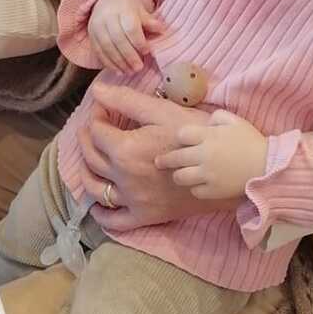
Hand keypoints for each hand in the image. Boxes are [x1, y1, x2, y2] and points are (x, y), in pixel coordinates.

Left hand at [78, 83, 229, 230]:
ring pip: (95, 190)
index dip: (96, 116)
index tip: (101, 109)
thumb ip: (127, 101)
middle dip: (86, 140)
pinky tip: (98, 204)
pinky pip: (114, 221)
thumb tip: (97, 92)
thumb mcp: (163, 112)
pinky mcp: (146, 216)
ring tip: (90, 160)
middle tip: (91, 129)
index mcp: (126, 150)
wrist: (227, 167)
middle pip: (91, 158)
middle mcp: (124, 177)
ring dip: (86, 173)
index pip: (96, 131)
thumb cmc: (196, 134)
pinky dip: (101, 214)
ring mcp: (134, 200)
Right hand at [87, 0, 163, 72]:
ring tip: (130, 71)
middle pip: (118, 39)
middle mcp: (107, 17)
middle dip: (129, 56)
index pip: (130, 27)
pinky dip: (108, 63)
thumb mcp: (141, 12)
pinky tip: (118, 70)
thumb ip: (150, 23)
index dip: (139, 42)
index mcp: (123, 10)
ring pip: (107, 47)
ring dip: (119, 62)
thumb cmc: (127, 9)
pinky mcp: (91, 36)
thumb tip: (162, 31)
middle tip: (139, 68)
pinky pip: (98, 51)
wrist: (106, 1)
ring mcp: (97, 27)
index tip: (147, 51)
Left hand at [155, 109, 268, 200]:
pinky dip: (196, 188)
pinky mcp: (213, 191)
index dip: (181, 138)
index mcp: (208, 136)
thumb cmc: (251, 141)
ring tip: (179, 174)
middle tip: (159, 162)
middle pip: (174, 158)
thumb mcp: (235, 121)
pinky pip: (195, 191)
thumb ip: (216, 117)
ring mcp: (207, 175)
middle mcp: (204, 155)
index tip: (182, 142)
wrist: (268, 167)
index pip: (181, 135)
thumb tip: (204, 122)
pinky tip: (200, 184)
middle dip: (164, 160)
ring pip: (180, 177)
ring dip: (178, 175)